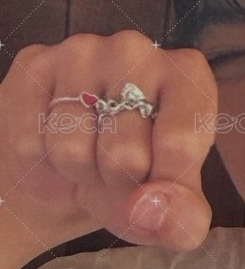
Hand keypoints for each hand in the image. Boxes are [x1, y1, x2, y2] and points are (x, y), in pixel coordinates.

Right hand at [0, 30, 217, 251]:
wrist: (64, 178)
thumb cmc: (132, 183)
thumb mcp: (168, 210)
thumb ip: (185, 217)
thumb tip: (161, 212)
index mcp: (188, 77)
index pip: (181, 144)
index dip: (161, 187)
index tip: (154, 189)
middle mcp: (138, 51)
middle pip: (126, 152)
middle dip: (116, 181)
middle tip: (115, 171)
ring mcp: (83, 52)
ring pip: (73, 147)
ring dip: (78, 171)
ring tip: (87, 156)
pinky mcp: (34, 65)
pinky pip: (32, 141)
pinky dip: (41, 161)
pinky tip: (53, 144)